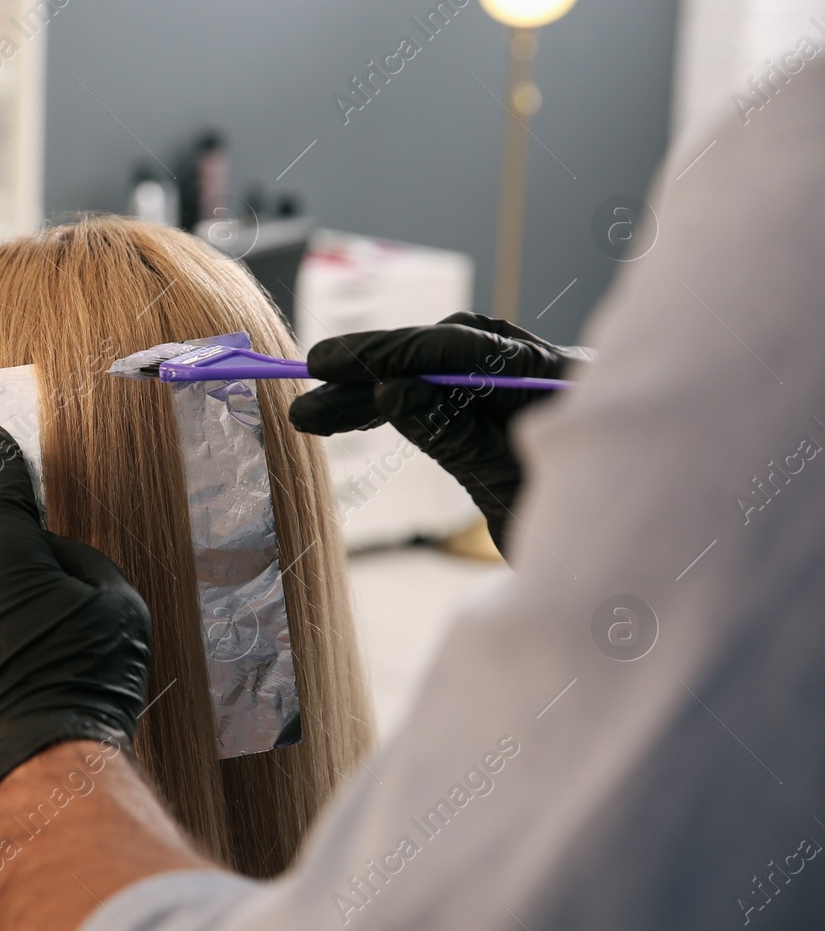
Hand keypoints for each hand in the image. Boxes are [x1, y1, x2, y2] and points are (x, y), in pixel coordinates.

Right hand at [287, 312, 584, 552]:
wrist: (622, 579)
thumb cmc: (584, 546)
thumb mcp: (510, 493)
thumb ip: (455, 438)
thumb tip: (390, 390)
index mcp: (564, 383)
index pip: (465, 351)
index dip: (393, 353)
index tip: (330, 365)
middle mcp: (552, 375)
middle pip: (450, 352)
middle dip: (374, 369)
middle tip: (309, 384)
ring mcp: (538, 393)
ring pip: (446, 374)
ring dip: (380, 390)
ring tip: (317, 413)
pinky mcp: (521, 416)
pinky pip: (455, 399)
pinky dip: (407, 406)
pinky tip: (363, 415)